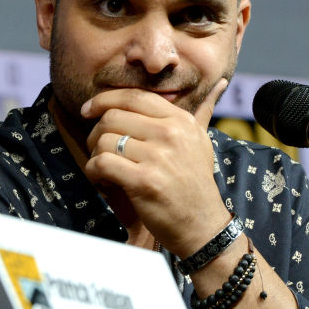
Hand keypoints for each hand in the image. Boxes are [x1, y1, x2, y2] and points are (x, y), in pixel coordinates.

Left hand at [82, 79, 230, 255]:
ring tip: (102, 166)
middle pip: (113, 116)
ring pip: (105, 139)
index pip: (134, 96)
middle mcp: (171, 133)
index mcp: (181, 120)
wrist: (203, 225)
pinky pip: (103, 163)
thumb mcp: (201, 141)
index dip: (105, 99)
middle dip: (95, 131)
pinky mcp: (144, 181)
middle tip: (97, 147)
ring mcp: (158, 157)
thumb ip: (202, 112)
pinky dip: (94, 170)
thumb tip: (219, 83)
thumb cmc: (196, 183)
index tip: (88, 109)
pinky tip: (101, 179)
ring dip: (94, 153)